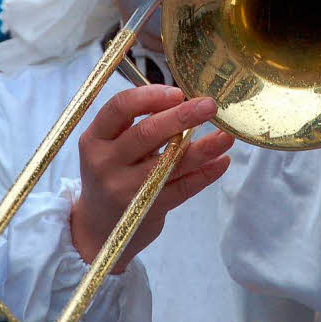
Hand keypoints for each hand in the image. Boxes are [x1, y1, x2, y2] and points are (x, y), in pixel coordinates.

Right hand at [70, 85, 233, 270]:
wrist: (97, 229)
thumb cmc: (110, 174)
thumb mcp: (109, 147)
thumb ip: (136, 124)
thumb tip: (182, 100)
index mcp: (95, 139)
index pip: (120, 108)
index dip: (150, 96)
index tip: (178, 92)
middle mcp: (106, 163)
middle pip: (147, 133)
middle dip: (182, 116)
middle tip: (210, 105)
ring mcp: (126, 189)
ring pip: (169, 163)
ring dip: (203, 148)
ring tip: (226, 135)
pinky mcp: (147, 210)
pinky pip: (182, 188)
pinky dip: (205, 174)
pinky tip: (222, 161)